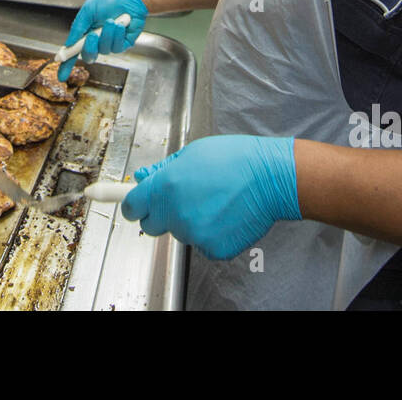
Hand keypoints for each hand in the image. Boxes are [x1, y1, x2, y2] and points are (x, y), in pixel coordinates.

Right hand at [57, 0, 148, 80]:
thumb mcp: (88, 11)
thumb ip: (77, 28)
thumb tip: (68, 44)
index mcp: (85, 31)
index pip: (74, 51)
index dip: (67, 64)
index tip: (61, 76)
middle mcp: (97, 39)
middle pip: (89, 55)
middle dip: (89, 47)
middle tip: (92, 35)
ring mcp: (110, 42)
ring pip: (103, 50)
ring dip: (107, 36)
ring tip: (112, 21)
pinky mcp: (123, 43)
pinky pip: (116, 47)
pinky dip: (117, 35)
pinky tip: (121, 23)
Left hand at [121, 136, 300, 259]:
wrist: (269, 177)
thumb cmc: (234, 159)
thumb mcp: (192, 153)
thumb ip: (163, 170)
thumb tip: (143, 178)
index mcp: (165, 187)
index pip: (132, 207)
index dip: (135, 205)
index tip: (138, 205)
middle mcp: (175, 213)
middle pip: (151, 225)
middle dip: (161, 214)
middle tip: (183, 199)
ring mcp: (194, 234)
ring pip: (181, 233)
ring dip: (191, 221)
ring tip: (215, 200)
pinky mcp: (213, 249)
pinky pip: (203, 244)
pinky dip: (212, 234)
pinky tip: (226, 215)